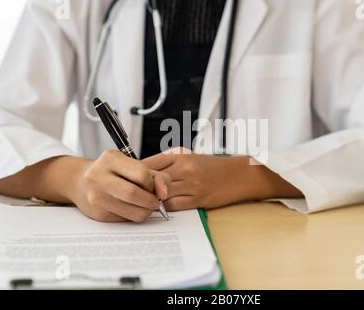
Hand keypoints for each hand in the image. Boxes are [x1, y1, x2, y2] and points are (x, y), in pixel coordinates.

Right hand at [70, 151, 170, 222]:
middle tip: (154, 201)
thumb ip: (157, 176)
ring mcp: (96, 196)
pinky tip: (130, 208)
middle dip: (151, 201)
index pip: (141, 174)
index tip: (152, 186)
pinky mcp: (98, 214)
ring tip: (144, 205)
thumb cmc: (113, 172)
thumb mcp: (133, 165)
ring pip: (133, 212)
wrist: (80, 181)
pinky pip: (125, 220)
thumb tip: (164, 194)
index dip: (152, 183)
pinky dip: (134, 216)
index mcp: (111, 159)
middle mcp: (99, 176)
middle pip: (134, 194)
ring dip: (146, 211)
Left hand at [143, 148, 303, 211]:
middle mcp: (184, 168)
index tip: (128, 179)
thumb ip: (167, 162)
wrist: (236, 175)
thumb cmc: (210, 166)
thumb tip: (143, 170)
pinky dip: (163, 208)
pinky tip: (158, 208)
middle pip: (151, 179)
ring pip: (160, 194)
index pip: (149, 163)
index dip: (134, 173)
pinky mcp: (198, 200)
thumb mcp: (188, 156)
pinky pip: (173, 206)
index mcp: (179, 155)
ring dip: (150, 199)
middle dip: (139, 187)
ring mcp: (191, 185)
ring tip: (142, 202)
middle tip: (130, 193)